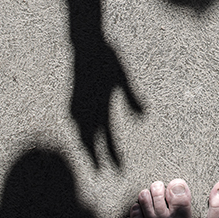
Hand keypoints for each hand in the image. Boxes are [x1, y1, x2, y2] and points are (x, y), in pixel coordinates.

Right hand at [70, 37, 143, 167]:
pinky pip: (76, 124)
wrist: (86, 44)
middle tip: (102, 173)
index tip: (118, 169)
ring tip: (91, 159)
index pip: (106, 138)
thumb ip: (131, 96)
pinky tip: (82, 136)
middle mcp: (85, 109)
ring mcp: (77, 105)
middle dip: (95, 158)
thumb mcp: (123, 76)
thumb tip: (144, 116)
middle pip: (89, 141)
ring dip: (86, 148)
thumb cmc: (108, 59)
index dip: (112, 155)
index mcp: (99, 106)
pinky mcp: (74, 100)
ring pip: (80, 134)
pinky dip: (80, 135)